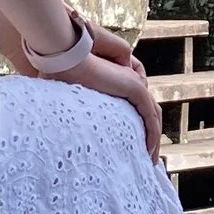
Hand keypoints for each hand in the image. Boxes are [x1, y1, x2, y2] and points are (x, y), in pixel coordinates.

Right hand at [78, 25, 164, 160]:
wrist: (65, 54)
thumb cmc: (60, 70)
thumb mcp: (67, 92)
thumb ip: (72, 102)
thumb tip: (65, 122)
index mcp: (114, 84)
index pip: (133, 106)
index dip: (135, 126)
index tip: (129, 146)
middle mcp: (128, 83)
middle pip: (147, 113)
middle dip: (148, 136)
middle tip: (146, 157)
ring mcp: (134, 84)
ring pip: (153, 116)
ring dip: (153, 139)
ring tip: (150, 159)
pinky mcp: (136, 88)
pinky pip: (150, 116)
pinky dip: (152, 135)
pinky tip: (149, 151)